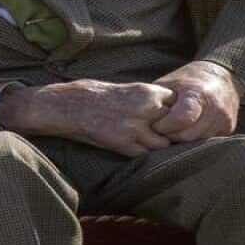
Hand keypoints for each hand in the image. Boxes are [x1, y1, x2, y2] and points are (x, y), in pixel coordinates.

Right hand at [0, 79, 175, 156]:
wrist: (65, 106)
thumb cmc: (92, 94)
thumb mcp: (125, 90)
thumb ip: (147, 100)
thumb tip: (167, 110)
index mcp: (146, 92)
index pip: (179, 106)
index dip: (177, 114)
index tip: (172, 118)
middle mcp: (144, 110)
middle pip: (176, 127)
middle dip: (172, 132)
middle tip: (166, 134)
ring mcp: (134, 129)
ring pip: (163, 144)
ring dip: (158, 145)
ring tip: (149, 143)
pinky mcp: (122, 144)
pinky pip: (145, 155)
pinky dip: (143, 154)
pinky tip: (135, 149)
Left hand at [150, 60, 240, 141]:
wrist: (221, 77)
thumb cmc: (189, 80)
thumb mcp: (170, 83)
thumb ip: (158, 100)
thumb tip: (139, 117)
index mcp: (198, 94)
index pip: (181, 119)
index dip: (165, 126)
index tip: (155, 125)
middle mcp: (215, 109)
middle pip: (188, 135)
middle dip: (170, 136)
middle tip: (160, 133)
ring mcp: (224, 121)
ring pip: (197, 142)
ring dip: (181, 141)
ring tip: (171, 132)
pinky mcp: (228, 129)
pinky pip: (206, 141)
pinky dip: (193, 140)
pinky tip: (185, 132)